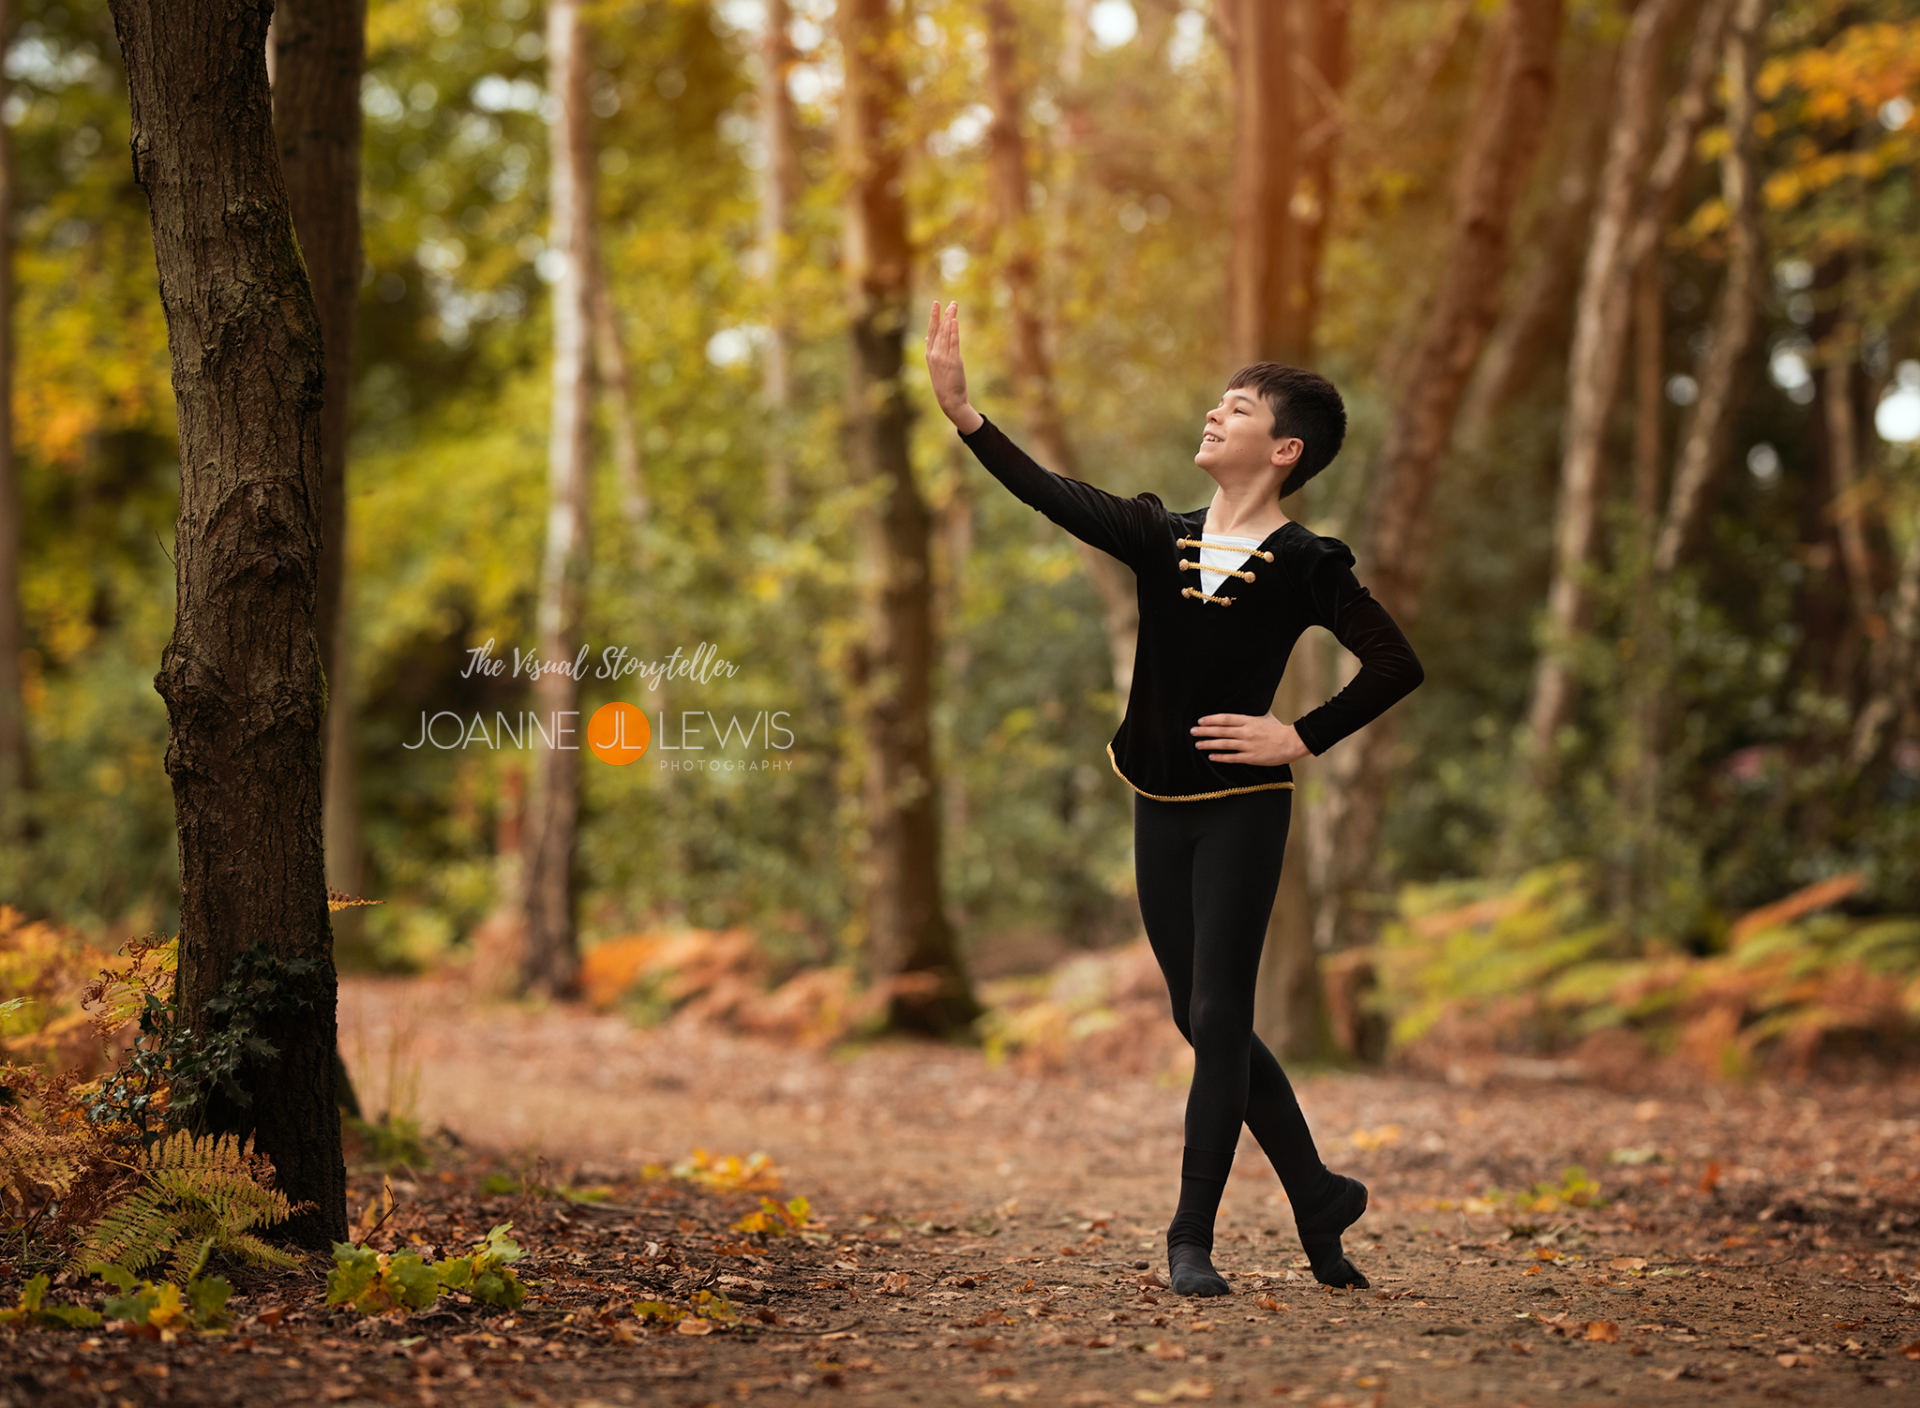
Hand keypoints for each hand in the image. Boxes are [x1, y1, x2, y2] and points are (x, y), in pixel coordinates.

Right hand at [923, 301, 982, 432]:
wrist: (949, 401)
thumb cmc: (944, 384)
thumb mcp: (936, 366)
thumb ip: (934, 350)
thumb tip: (929, 337)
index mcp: (930, 354)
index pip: (931, 331)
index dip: (934, 316)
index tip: (936, 303)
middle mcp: (934, 354)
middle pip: (940, 329)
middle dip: (945, 314)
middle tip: (952, 302)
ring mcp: (943, 357)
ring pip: (946, 334)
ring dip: (951, 318)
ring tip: (954, 306)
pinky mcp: (953, 362)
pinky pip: (953, 343)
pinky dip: (953, 331)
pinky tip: (954, 321)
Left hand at [1191, 712, 1308, 766]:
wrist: (1291, 743)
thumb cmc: (1277, 729)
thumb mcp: (1264, 716)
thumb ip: (1251, 714)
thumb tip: (1243, 705)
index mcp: (1249, 720)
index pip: (1226, 718)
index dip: (1212, 719)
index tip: (1200, 721)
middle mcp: (1246, 732)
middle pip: (1222, 731)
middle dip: (1205, 731)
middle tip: (1193, 731)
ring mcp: (1248, 745)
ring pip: (1224, 744)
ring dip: (1209, 744)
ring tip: (1198, 744)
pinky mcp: (1251, 758)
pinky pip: (1233, 758)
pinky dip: (1221, 757)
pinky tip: (1211, 756)